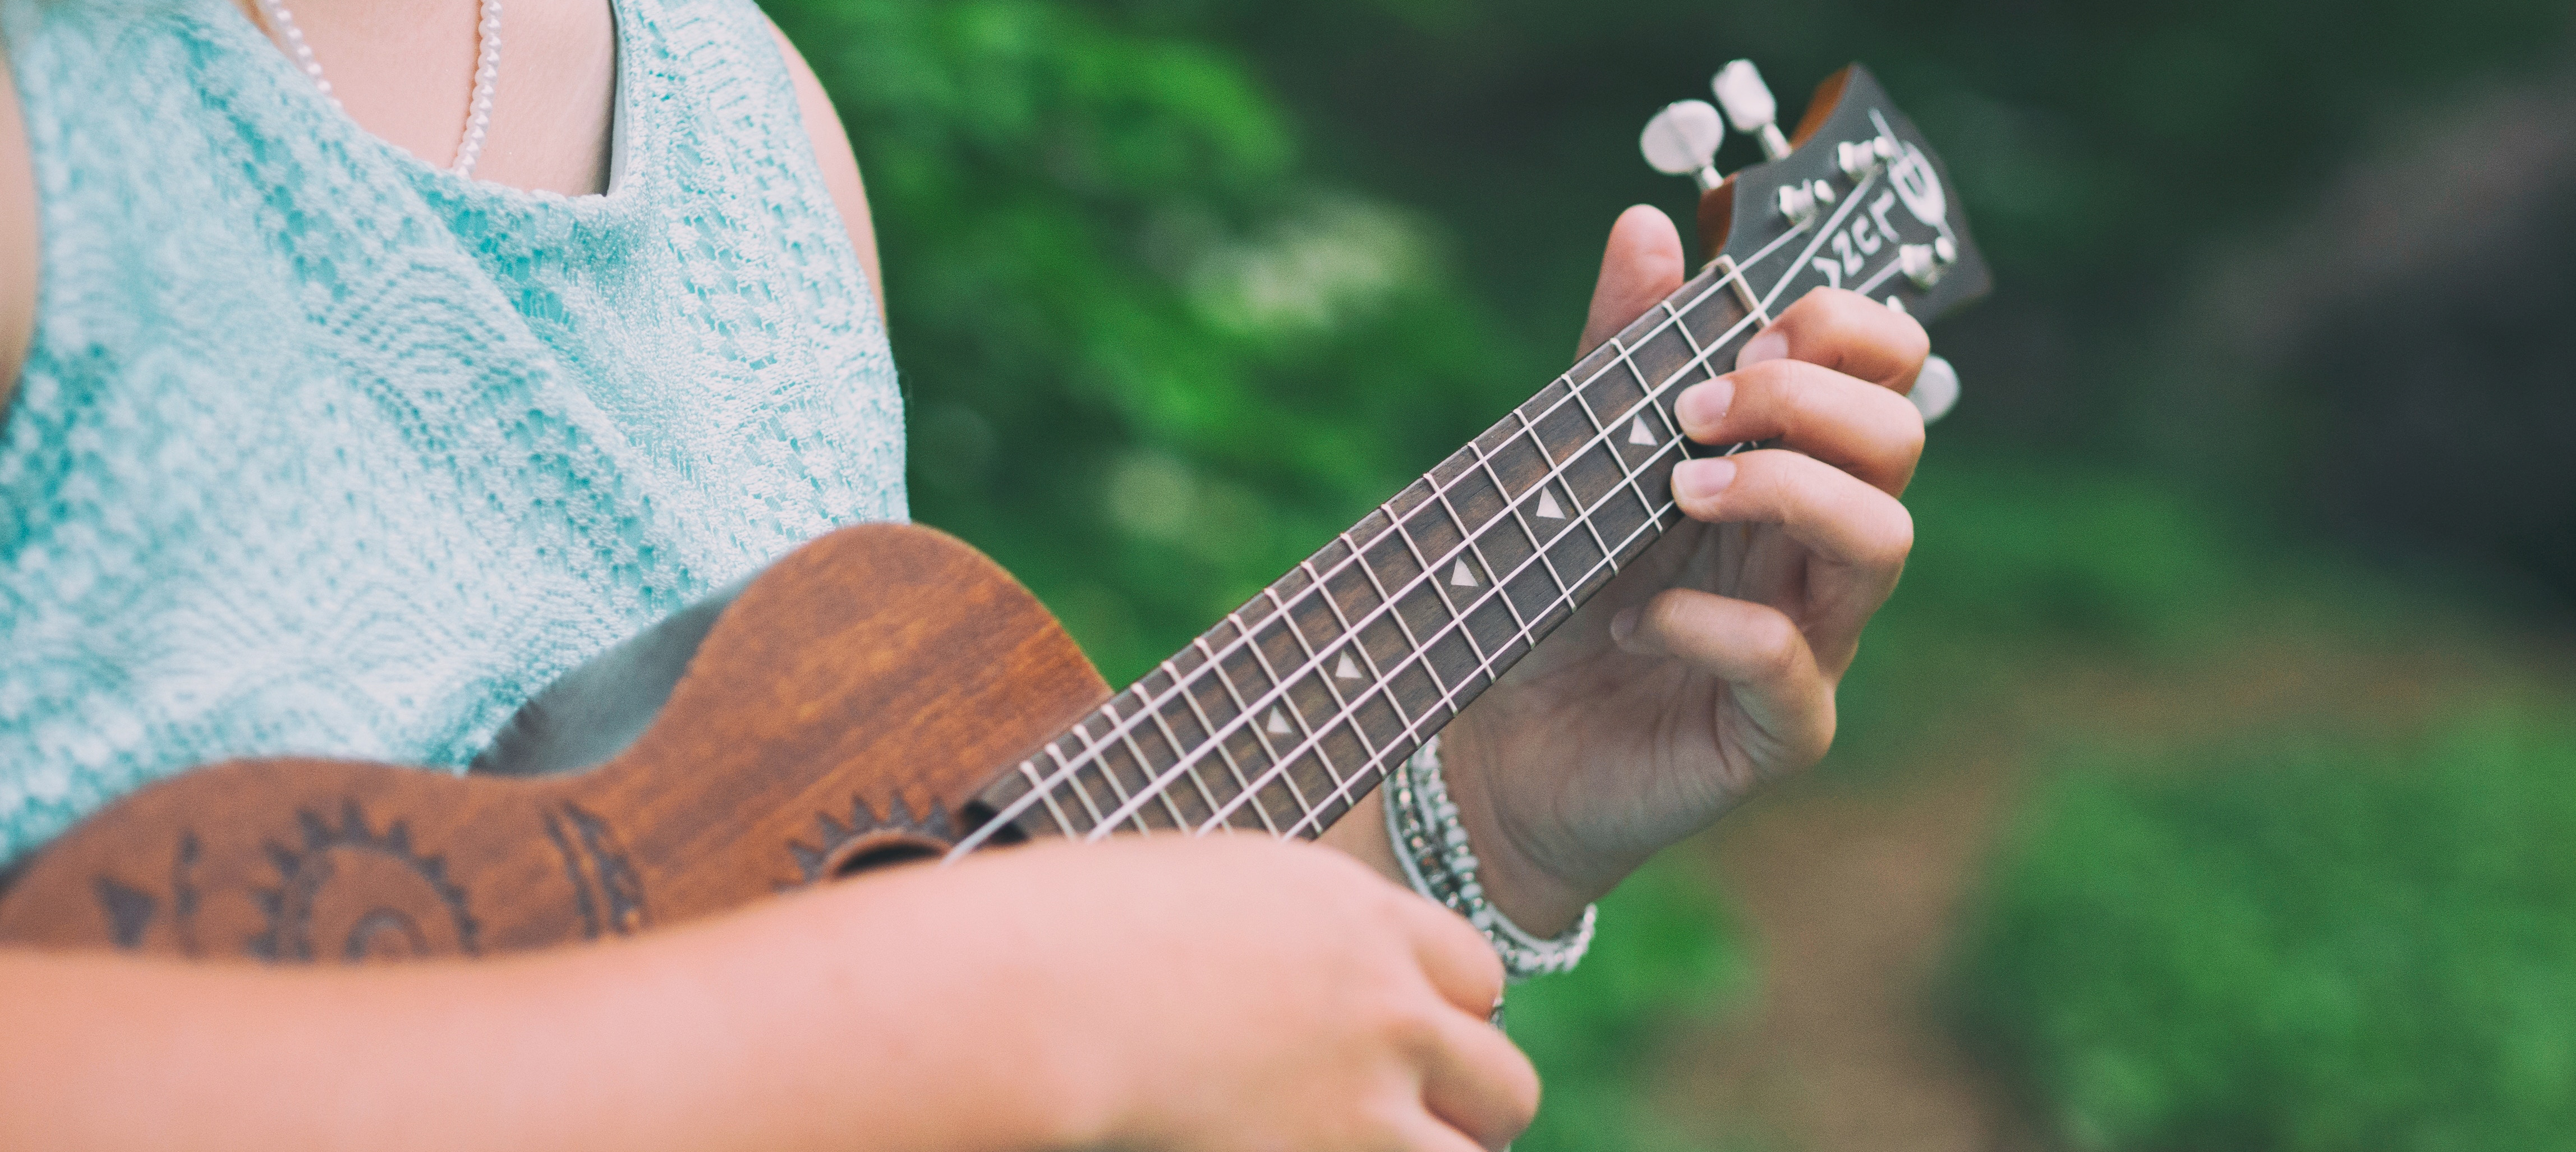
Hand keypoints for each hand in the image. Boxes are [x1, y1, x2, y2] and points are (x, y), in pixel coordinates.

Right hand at [970, 838, 1538, 1151]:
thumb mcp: (1215, 890)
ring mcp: (1366, 1100)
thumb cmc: (1084, 931)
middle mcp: (1388, 1006)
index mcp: (1361, 916)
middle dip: (1470, 1112)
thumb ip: (1288, 935)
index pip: (1477, 976)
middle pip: (1502, 1079)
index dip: (1448, 1020)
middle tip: (1425, 1131)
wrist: (1045, 994)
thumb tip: (1296, 973)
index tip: (1416, 1047)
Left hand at [1436, 205, 1926, 931]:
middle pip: (1902, 441)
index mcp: (1786, 469)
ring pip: (1882, 543)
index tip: (1750, 329)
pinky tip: (1636, 618)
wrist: (1495, 752)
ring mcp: (1813, 644)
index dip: (1847, 331)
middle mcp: (1815, 551)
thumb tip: (1648, 224)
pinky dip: (1712, 624)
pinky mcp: (1774, 732)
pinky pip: (1790, 666)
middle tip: (1697, 408)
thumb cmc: (1548, 601)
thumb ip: (1617, 352)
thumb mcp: (1573, 461)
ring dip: (1784, 491)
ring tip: (1678, 490)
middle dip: (1809, 400)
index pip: (1887, 374)